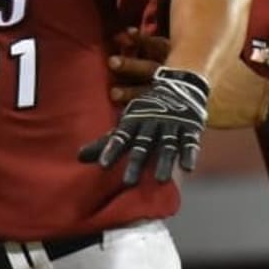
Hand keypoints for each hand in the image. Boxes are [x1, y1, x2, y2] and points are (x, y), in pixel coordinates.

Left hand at [80, 66, 209, 184]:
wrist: (178, 86)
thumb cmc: (145, 112)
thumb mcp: (126, 124)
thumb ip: (105, 143)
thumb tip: (78, 157)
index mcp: (133, 122)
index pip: (119, 138)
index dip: (111, 150)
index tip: (103, 166)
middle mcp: (151, 123)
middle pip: (143, 145)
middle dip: (136, 162)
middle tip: (128, 182)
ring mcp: (171, 125)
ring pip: (167, 145)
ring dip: (164, 162)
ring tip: (160, 180)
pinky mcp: (189, 128)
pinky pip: (189, 142)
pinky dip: (189, 154)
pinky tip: (187, 169)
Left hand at [108, 30, 268, 130]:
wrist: (258, 99)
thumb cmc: (238, 75)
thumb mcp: (220, 55)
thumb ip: (199, 48)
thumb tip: (185, 38)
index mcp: (191, 59)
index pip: (163, 45)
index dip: (144, 39)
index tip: (126, 33)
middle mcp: (186, 76)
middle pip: (154, 67)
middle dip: (132, 64)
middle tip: (112, 61)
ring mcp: (187, 97)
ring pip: (154, 93)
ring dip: (132, 93)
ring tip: (113, 92)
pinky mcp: (191, 116)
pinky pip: (165, 117)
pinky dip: (149, 118)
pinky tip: (133, 121)